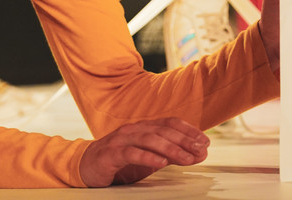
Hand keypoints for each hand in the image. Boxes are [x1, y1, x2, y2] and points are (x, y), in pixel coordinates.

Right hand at [78, 117, 209, 186]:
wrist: (85, 167)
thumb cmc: (120, 162)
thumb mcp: (148, 158)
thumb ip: (170, 155)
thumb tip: (196, 154)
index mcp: (143, 127)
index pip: (170, 123)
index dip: (189, 130)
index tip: (205, 141)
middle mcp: (133, 129)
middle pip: (163, 131)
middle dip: (185, 140)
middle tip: (201, 149)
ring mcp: (121, 139)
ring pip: (150, 139)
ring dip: (171, 149)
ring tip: (187, 158)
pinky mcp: (110, 154)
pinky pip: (131, 153)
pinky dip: (148, 157)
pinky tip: (161, 163)